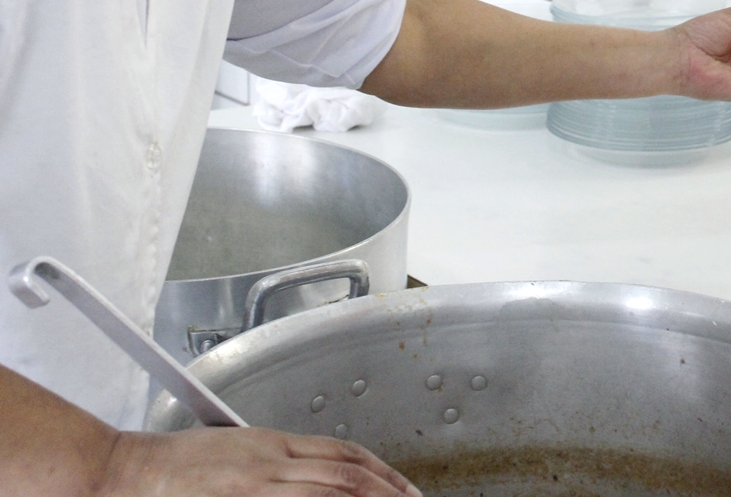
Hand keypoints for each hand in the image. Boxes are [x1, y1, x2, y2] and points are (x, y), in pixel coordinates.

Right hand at [99, 427, 420, 496]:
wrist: (124, 474)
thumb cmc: (171, 468)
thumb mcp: (236, 451)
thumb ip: (277, 462)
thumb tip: (316, 477)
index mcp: (272, 443)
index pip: (343, 453)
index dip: (381, 470)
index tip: (404, 487)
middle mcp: (271, 463)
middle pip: (346, 474)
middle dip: (388, 490)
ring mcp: (257, 487)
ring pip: (330, 490)